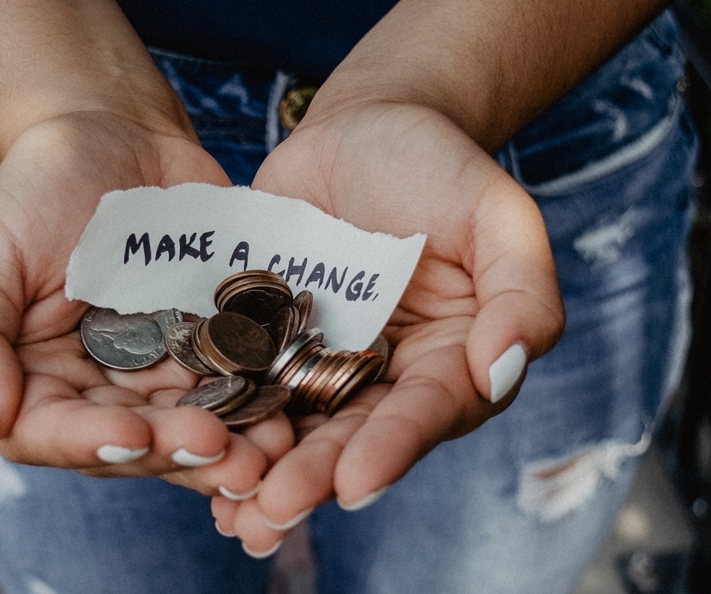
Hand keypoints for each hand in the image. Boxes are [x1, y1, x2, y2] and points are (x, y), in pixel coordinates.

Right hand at [0, 112, 293, 495]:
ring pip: (194, 430)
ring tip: (270, 450)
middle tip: (223, 449)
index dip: (92, 443)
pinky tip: (291, 413)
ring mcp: (162, 376)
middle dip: (178, 452)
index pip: (52, 434)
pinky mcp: (215, 351)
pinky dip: (264, 406)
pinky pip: (241, 388)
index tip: (134, 435)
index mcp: (35, 383)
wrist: (116, 134)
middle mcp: (99, 394)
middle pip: (135, 445)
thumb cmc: (37, 190)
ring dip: (233, 448)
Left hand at [213, 102, 564, 552]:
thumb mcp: (499, 215)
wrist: (366, 126)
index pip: (426, 412)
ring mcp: (321, 362)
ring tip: (230, 511)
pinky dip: (220, 420)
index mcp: (450, 361)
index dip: (392, 448)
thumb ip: (521, 292)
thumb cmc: (442, 166)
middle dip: (314, 477)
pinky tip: (188, 454)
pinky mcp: (266, 340)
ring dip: (262, 471)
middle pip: (352, 436)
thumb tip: (503, 371)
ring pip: (293, 427)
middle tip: (273, 510)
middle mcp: (386, 378)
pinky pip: (242, 384)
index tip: (355, 482)